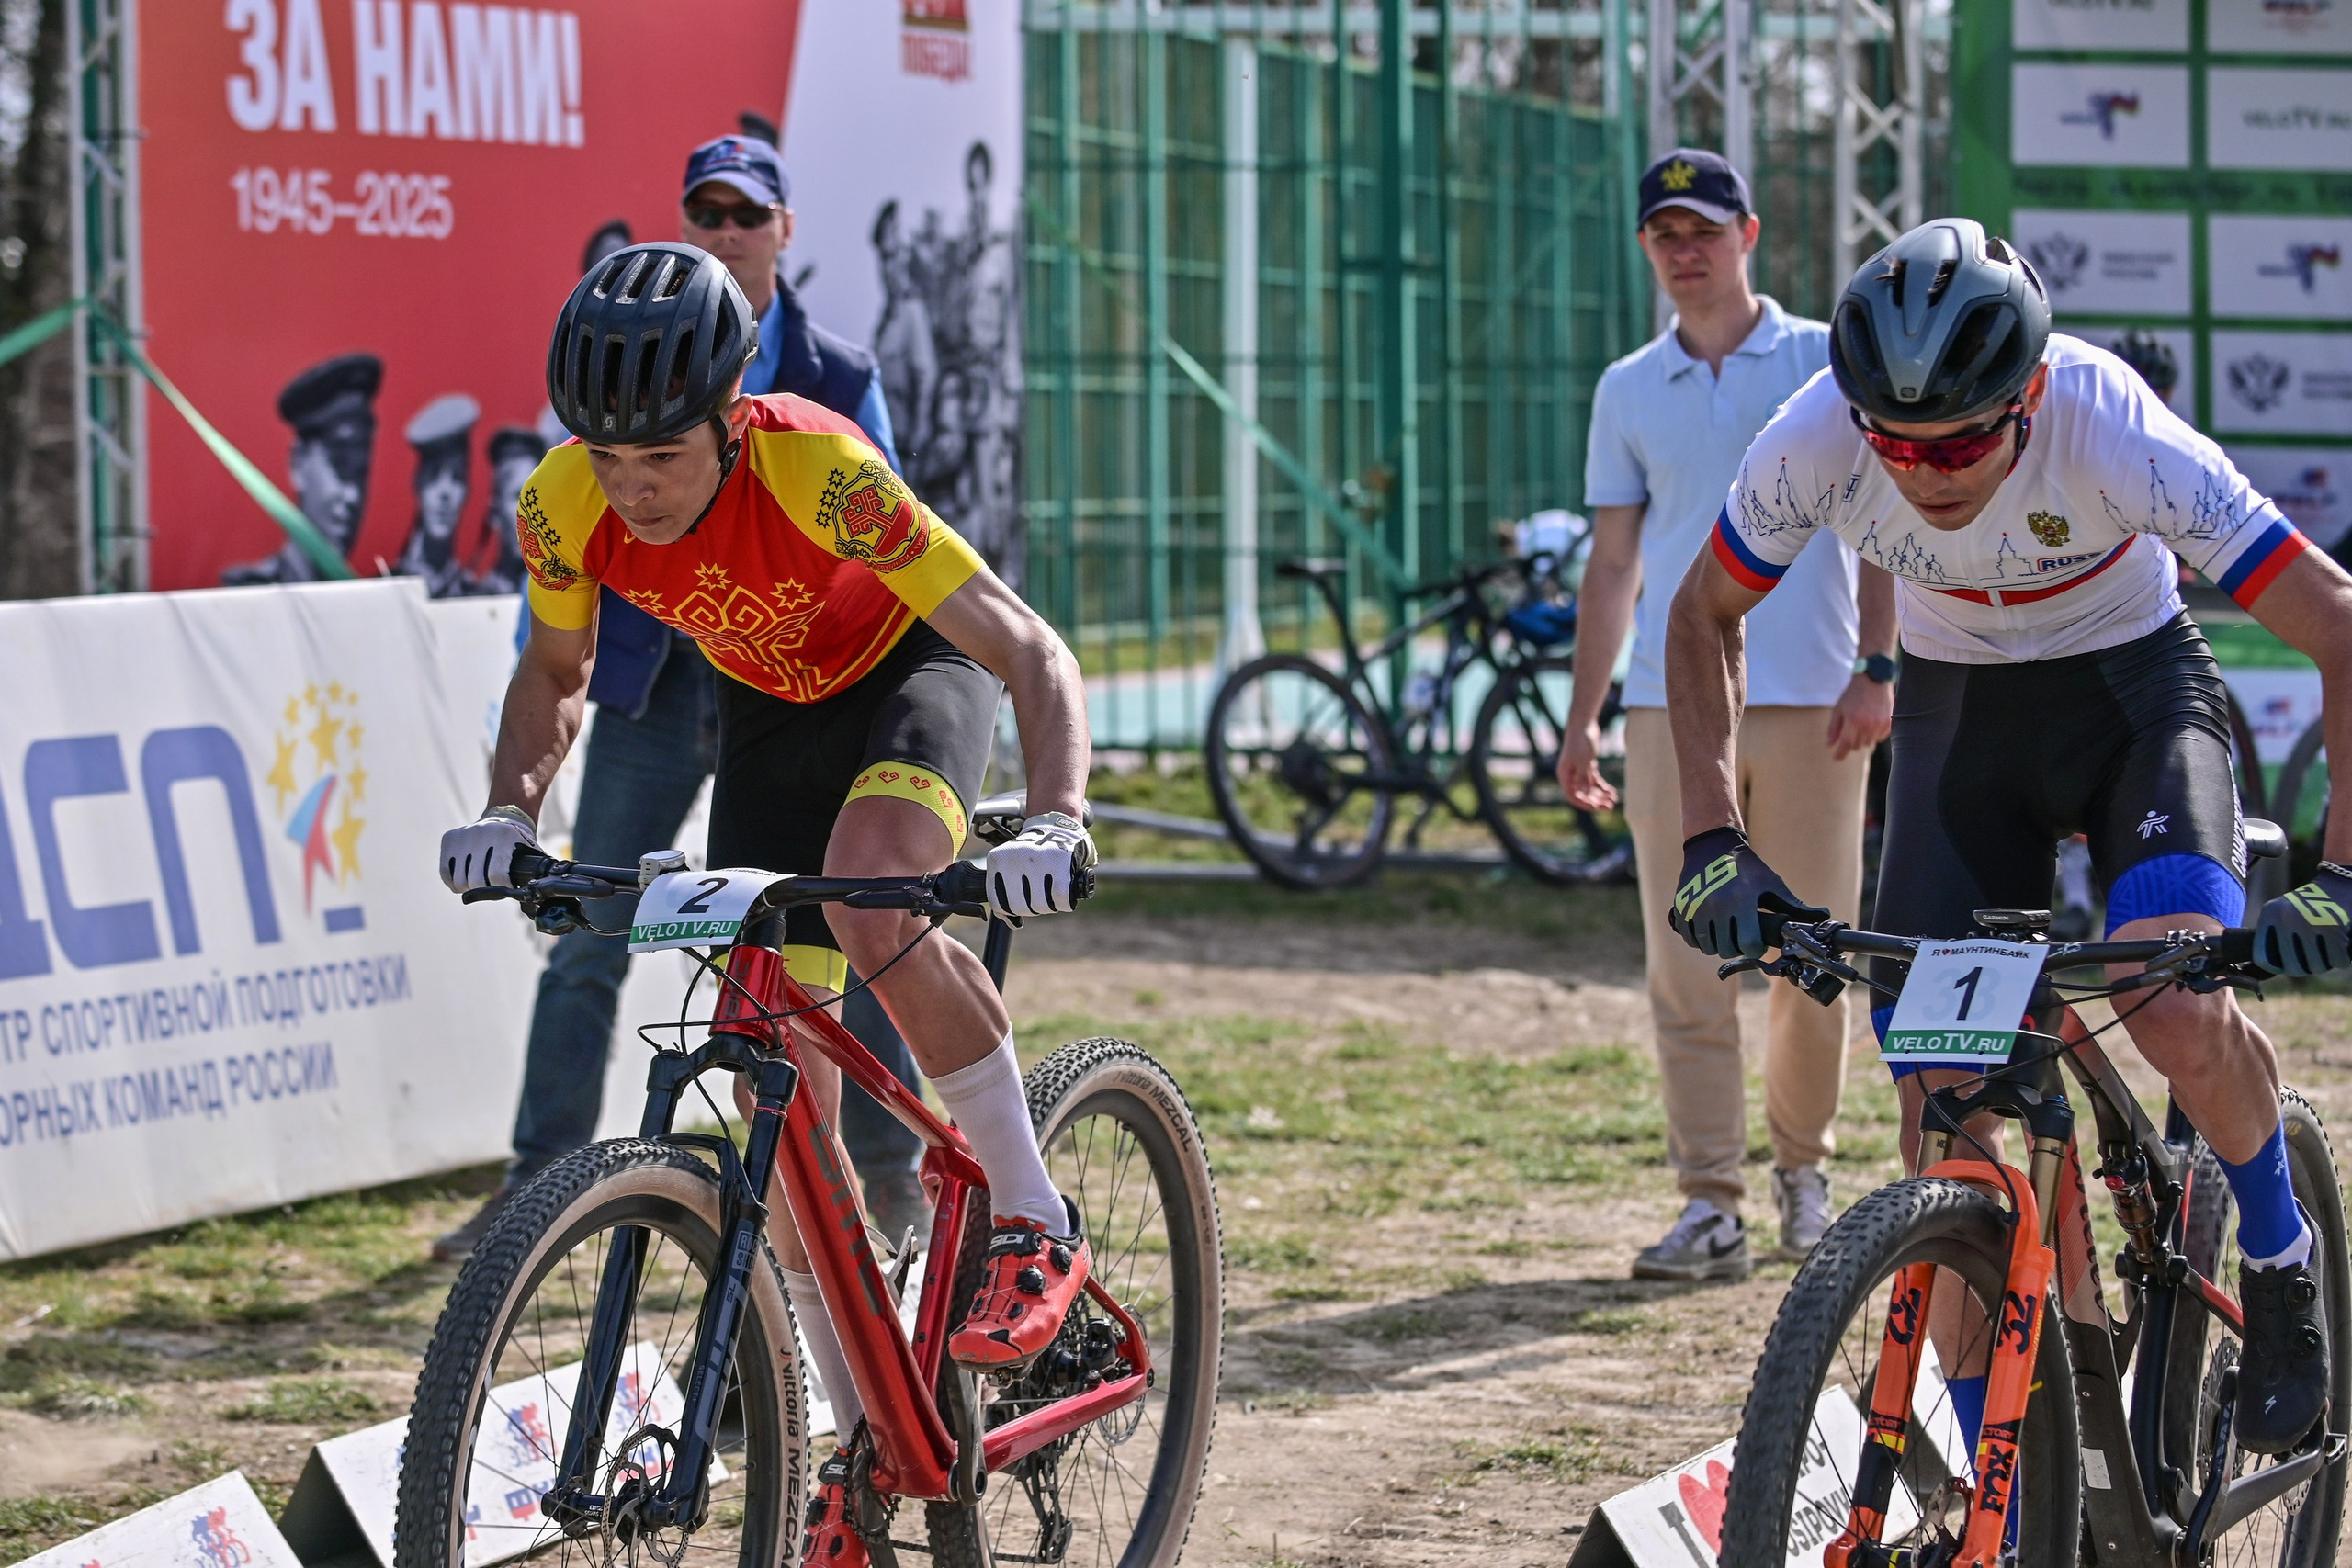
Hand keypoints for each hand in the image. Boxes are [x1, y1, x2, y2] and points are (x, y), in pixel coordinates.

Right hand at [439, 806, 537, 893]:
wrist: (505, 816)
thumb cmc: (519, 842)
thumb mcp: (529, 850)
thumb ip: (532, 871)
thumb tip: (533, 894)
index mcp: (504, 836)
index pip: (497, 876)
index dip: (502, 888)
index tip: (507, 889)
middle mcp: (481, 833)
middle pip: (476, 881)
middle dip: (486, 889)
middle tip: (493, 887)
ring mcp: (463, 835)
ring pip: (459, 880)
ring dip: (470, 888)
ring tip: (480, 884)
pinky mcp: (449, 838)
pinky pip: (445, 872)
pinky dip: (454, 883)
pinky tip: (464, 882)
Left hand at [986, 812, 1096, 915]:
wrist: (1056, 825)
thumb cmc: (1033, 853)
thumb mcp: (1009, 867)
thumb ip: (1005, 893)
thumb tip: (1012, 922)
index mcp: (998, 860)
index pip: (999, 903)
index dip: (1013, 908)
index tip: (1024, 898)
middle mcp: (1014, 859)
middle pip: (1019, 906)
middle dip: (1032, 907)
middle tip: (1041, 895)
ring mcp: (1037, 861)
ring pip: (1040, 905)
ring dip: (1049, 905)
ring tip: (1053, 890)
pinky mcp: (1059, 864)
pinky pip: (1060, 900)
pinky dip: (1064, 902)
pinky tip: (1064, 890)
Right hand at [1555, 719, 1618, 810]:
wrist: (1584, 724)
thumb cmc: (1580, 742)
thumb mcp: (1583, 761)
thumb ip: (1584, 778)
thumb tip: (1585, 794)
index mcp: (1565, 776)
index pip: (1573, 796)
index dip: (1584, 803)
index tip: (1597, 807)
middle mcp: (1571, 775)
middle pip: (1583, 794)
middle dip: (1596, 801)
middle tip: (1610, 806)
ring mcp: (1579, 771)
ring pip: (1590, 789)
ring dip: (1601, 795)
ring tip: (1614, 799)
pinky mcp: (1587, 766)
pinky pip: (1595, 780)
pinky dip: (1603, 786)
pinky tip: (1612, 791)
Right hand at [1668, 826, 1826, 958]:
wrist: (1712, 845)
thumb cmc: (1748, 866)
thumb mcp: (1772, 883)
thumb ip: (1794, 906)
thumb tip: (1824, 916)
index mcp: (1740, 902)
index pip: (1748, 944)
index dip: (1755, 947)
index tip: (1757, 940)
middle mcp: (1715, 906)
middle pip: (1726, 948)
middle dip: (1736, 947)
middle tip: (1741, 937)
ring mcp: (1695, 908)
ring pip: (1706, 946)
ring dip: (1717, 945)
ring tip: (1725, 935)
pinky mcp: (1681, 908)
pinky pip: (1689, 938)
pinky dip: (1699, 939)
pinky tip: (1709, 931)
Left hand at [1826, 673, 1893, 760]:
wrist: (1873, 679)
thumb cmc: (1853, 694)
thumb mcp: (1839, 708)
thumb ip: (1833, 728)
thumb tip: (1829, 745)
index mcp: (1853, 721)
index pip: (1846, 745)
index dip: (1840, 754)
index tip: (1836, 758)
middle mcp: (1868, 725)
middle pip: (1857, 746)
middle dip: (1850, 743)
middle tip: (1848, 731)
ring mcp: (1880, 724)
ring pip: (1868, 743)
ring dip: (1862, 739)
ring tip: (1859, 725)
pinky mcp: (1889, 723)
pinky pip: (1880, 738)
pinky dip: (1873, 735)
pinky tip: (1870, 724)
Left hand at [2253, 863, 2351, 976]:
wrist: (2337, 885)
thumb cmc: (2307, 906)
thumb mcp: (2281, 913)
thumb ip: (2272, 936)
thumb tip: (2256, 967)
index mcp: (2270, 915)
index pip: (2263, 958)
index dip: (2276, 967)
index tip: (2285, 964)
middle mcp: (2287, 919)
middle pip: (2292, 967)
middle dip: (2304, 968)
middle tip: (2311, 959)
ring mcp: (2310, 924)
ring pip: (2315, 966)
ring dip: (2323, 963)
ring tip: (2325, 951)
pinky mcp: (2334, 929)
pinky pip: (2336, 960)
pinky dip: (2340, 959)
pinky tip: (2339, 948)